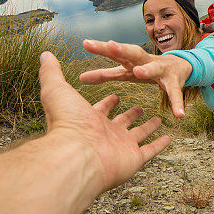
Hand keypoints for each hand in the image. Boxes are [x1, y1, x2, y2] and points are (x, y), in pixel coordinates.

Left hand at [38, 51, 169, 190]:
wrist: (78, 154)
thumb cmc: (68, 122)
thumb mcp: (57, 89)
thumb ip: (51, 72)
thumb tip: (44, 54)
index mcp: (90, 120)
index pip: (101, 109)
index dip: (107, 102)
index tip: (115, 95)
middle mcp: (106, 134)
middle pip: (121, 123)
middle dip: (130, 114)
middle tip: (138, 107)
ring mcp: (121, 147)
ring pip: (138, 136)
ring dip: (148, 128)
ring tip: (158, 120)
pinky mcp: (134, 159)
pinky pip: (151, 150)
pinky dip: (160, 145)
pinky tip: (169, 138)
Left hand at [78, 40, 192, 117]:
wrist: (180, 66)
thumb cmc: (146, 68)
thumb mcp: (125, 72)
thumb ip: (104, 75)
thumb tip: (80, 78)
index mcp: (130, 60)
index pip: (114, 53)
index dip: (101, 49)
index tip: (86, 44)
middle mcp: (145, 62)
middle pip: (132, 54)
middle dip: (121, 50)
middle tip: (110, 45)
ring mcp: (161, 71)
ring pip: (153, 70)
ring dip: (146, 71)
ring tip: (138, 72)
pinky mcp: (174, 83)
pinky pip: (175, 94)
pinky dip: (177, 103)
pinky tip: (179, 114)